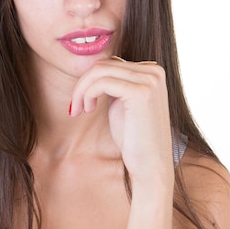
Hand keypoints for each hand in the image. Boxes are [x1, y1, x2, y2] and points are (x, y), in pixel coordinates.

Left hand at [69, 57, 173, 186]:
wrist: (150, 165)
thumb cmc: (134, 139)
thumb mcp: (122, 104)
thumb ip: (115, 84)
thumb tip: (97, 69)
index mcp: (152, 71)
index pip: (111, 63)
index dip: (91, 80)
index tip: (82, 102)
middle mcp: (154, 71)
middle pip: (104, 64)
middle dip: (83, 84)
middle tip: (75, 106)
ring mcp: (149, 81)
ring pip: (100, 71)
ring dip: (82, 89)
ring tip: (79, 109)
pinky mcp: (140, 92)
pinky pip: (102, 82)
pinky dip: (87, 94)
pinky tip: (87, 110)